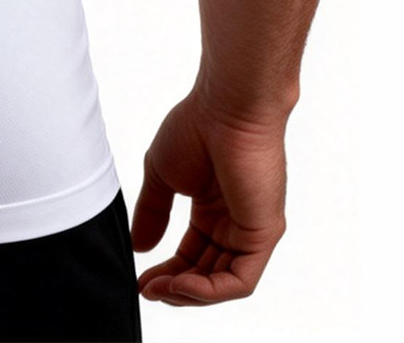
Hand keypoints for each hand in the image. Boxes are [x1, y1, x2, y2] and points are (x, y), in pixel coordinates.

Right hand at [130, 89, 287, 305]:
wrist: (225, 108)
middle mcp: (235, 223)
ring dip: (190, 293)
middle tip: (148, 290)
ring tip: (159, 289)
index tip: (141, 280)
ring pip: (224, 283)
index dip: (167, 272)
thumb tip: (140, 246)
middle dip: (176, 287)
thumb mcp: (162, 175)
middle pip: (206, 273)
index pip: (192, 254)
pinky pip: (240, 280)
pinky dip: (209, 290)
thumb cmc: (196, 128)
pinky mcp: (264, 234)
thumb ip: (153, 212)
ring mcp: (252, 230)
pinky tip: (180, 284)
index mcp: (213, 209)